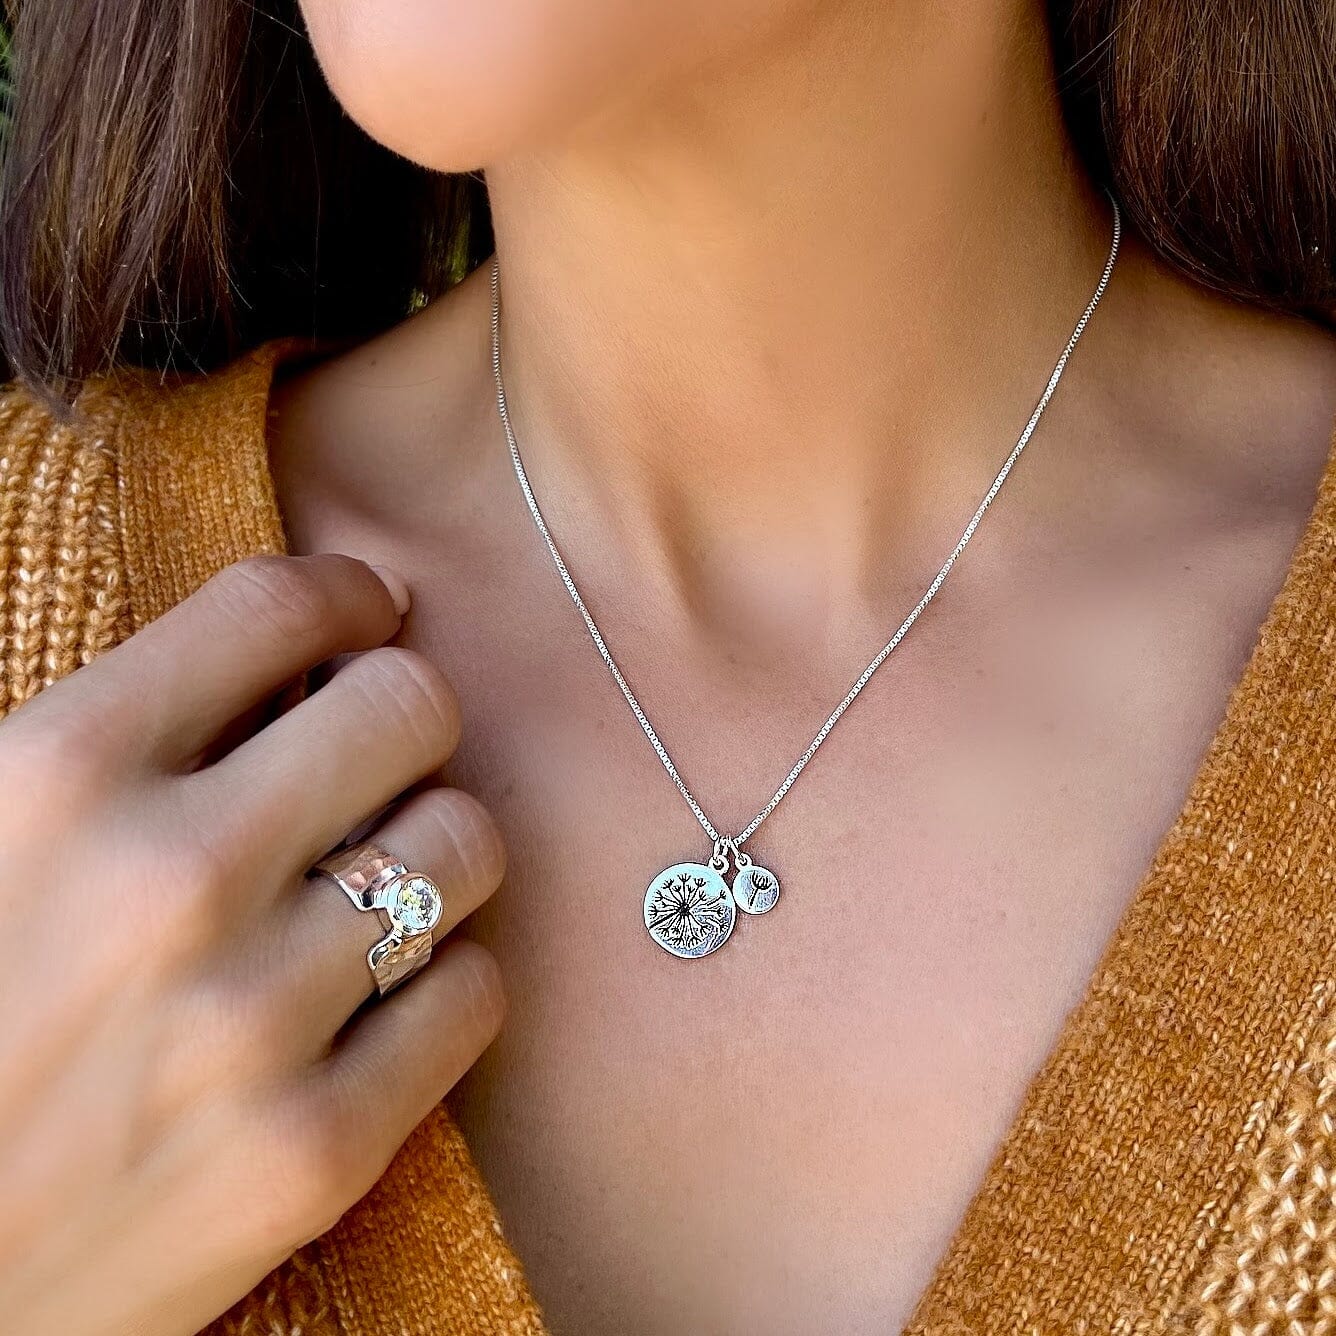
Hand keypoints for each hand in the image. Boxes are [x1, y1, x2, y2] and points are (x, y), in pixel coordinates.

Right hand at [0, 554, 506, 1334]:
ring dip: (438, 842)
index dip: (346, 596)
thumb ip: (110, 735)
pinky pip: (473, 996)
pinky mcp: (312, 1151)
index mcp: (55, 776)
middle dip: (403, 714)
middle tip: (378, 751)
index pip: (277, 608)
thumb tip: (279, 653)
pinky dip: (445, 980)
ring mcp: (249, 1024)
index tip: (367, 615)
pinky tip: (386, 992)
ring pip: (466, 843)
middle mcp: (167, 883)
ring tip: (383, 873)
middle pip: (410, 707)